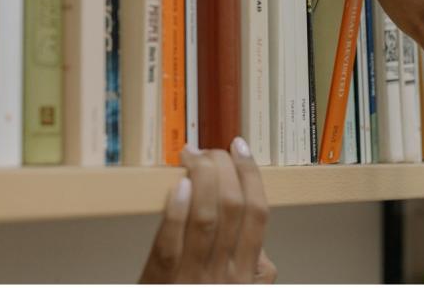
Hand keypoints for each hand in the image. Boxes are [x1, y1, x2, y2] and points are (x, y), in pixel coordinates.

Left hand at [139, 137, 276, 283]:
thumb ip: (253, 270)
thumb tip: (260, 244)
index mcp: (247, 274)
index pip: (258, 213)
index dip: (251, 174)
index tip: (240, 148)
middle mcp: (226, 274)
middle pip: (234, 208)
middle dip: (224, 169)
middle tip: (211, 151)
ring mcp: (194, 278)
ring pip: (206, 218)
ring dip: (201, 180)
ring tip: (194, 158)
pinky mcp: (163, 282)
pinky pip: (170, 244)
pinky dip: (176, 212)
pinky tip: (178, 186)